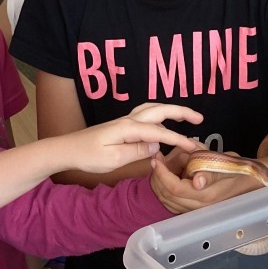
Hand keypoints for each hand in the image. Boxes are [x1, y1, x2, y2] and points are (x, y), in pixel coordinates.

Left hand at [59, 103, 201, 173]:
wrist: (67, 149)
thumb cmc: (87, 156)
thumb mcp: (113, 159)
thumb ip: (136, 151)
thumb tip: (156, 146)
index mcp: (128, 128)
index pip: (160, 132)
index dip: (178, 139)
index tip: (193, 147)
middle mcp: (128, 120)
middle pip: (160, 110)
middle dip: (181, 112)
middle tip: (200, 119)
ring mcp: (125, 121)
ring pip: (153, 109)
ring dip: (171, 111)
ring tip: (187, 117)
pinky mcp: (121, 126)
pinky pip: (146, 116)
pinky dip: (160, 116)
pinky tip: (164, 126)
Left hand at [149, 148, 258, 212]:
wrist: (248, 181)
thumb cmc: (237, 169)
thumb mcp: (226, 165)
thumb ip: (210, 172)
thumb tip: (197, 181)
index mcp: (206, 196)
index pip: (175, 188)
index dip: (162, 174)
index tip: (157, 158)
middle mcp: (199, 207)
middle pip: (167, 196)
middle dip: (157, 177)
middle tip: (156, 159)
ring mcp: (195, 210)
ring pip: (166, 201)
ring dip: (158, 183)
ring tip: (159, 166)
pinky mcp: (193, 209)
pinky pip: (171, 203)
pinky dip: (163, 190)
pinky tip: (165, 177)